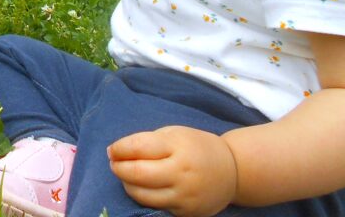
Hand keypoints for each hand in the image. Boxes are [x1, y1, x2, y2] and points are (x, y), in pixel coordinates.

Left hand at [108, 126, 237, 216]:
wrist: (232, 171)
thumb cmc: (196, 147)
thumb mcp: (175, 135)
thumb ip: (148, 142)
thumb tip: (118, 152)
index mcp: (178, 147)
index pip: (139, 147)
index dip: (119, 149)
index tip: (111, 150)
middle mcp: (181, 173)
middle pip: (137, 174)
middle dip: (118, 168)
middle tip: (114, 163)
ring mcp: (184, 195)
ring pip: (142, 195)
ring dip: (127, 184)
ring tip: (125, 175)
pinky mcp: (186, 212)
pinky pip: (156, 206)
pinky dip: (143, 196)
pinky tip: (142, 187)